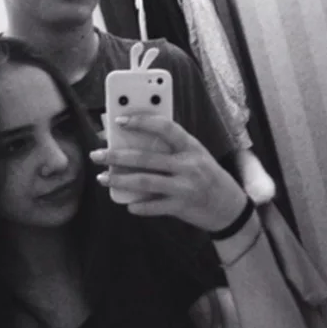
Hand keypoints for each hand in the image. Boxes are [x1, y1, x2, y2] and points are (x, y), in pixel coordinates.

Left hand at [89, 114, 246, 232]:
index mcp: (191, 147)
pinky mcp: (182, 206)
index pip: (165, 128)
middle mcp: (188, 165)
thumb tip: (135, 144)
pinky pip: (154, 206)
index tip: (120, 121)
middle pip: (146, 158)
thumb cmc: (207, 176)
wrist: (229, 207)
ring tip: (102, 178)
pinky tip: (127, 204)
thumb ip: (172, 149)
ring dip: (120, 180)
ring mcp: (185, 186)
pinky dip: (139, 206)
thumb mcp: (196, 156)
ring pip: (145, 182)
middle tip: (97, 155)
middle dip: (117, 156)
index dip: (142, 122)